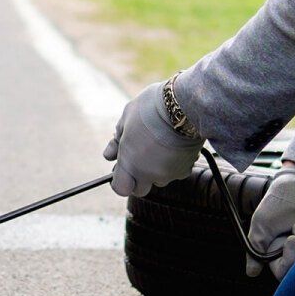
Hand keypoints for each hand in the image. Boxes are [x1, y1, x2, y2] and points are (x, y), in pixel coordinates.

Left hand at [103, 81, 201, 196]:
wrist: (184, 106)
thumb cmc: (151, 108)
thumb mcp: (126, 118)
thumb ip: (116, 140)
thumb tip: (109, 155)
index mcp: (130, 163)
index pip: (121, 188)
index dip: (119, 181)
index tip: (120, 171)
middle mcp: (149, 174)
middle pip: (140, 189)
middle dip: (137, 178)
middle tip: (139, 159)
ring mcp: (168, 173)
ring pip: (159, 180)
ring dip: (156, 170)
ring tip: (158, 148)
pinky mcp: (185, 168)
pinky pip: (176, 172)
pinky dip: (173, 164)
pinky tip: (173, 148)